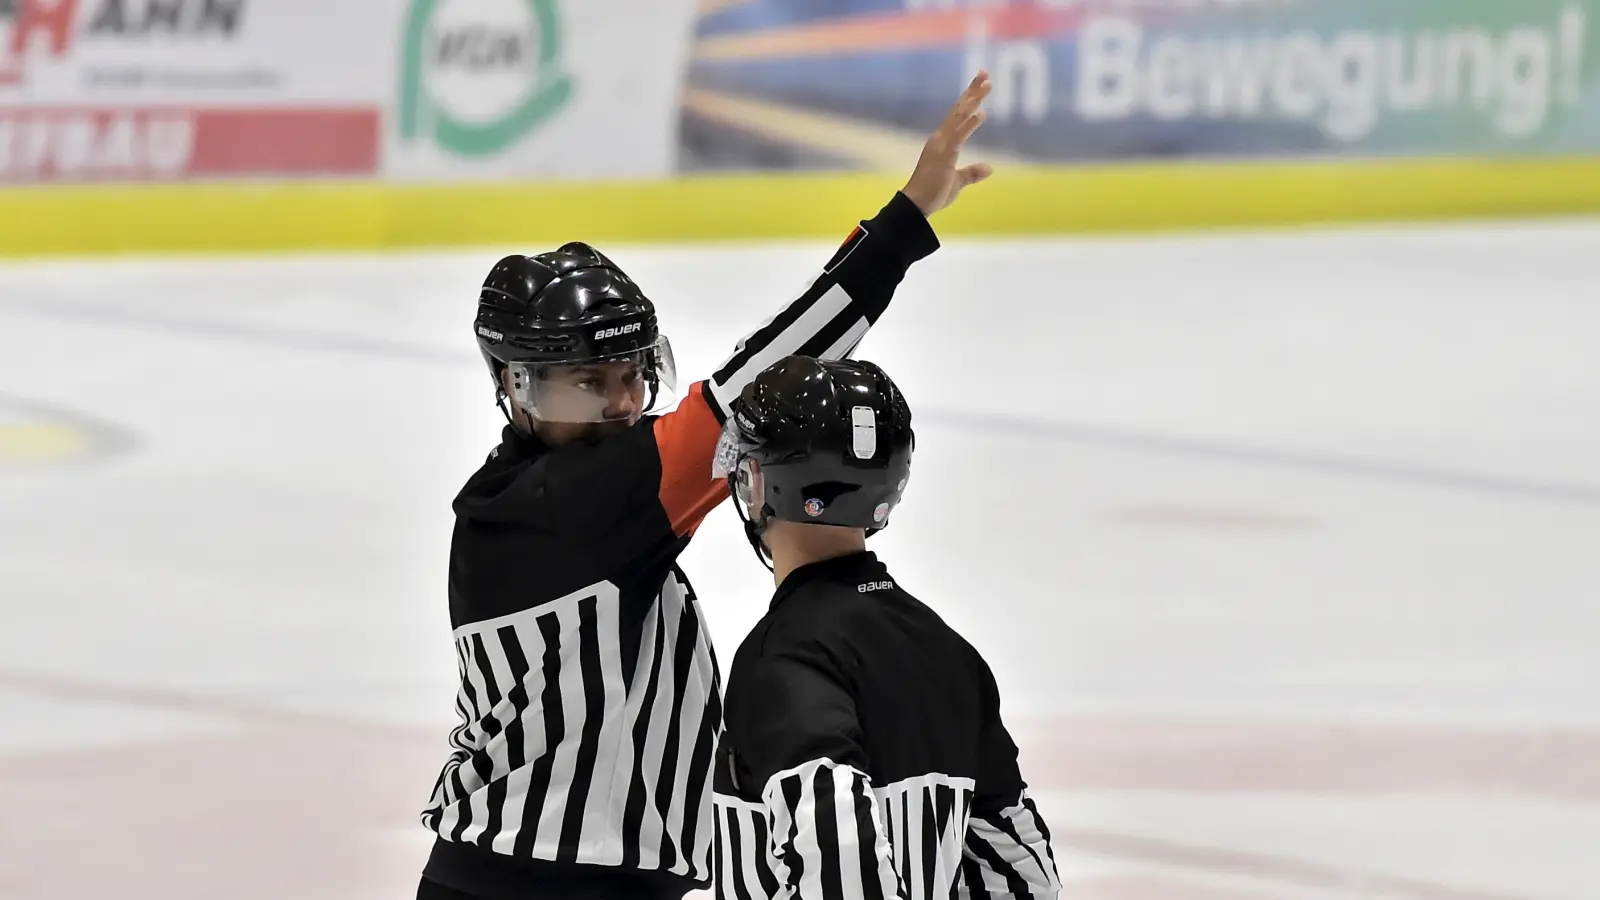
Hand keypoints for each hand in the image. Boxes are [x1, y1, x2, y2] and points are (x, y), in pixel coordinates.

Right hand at [901, 70, 994, 216]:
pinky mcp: (944, 156)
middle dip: (973, 90)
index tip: (981, 83)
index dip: (970, 98)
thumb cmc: (932, 194)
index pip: (958, 116)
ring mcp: (941, 145)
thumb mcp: (956, 182)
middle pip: (959, 109)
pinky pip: (959, 136)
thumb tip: (989, 168)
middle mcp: (940, 139)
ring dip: (974, 100)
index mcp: (943, 143)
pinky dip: (969, 124)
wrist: (916, 206)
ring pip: (960, 117)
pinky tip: (981, 113)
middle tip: (985, 73)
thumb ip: (971, 173)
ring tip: (987, 84)